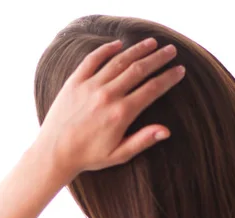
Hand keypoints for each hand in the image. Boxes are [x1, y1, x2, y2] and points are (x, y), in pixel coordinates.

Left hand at [35, 37, 185, 178]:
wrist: (55, 152)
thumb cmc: (88, 156)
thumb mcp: (119, 154)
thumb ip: (142, 140)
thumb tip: (166, 131)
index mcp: (121, 114)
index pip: (152, 89)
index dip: (168, 78)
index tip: (179, 70)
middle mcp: (108, 95)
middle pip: (139, 70)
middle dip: (158, 58)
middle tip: (171, 50)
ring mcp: (90, 86)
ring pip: (119, 61)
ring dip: (137, 50)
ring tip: (151, 43)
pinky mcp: (75, 82)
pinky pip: (93, 60)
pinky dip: (106, 50)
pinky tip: (119, 44)